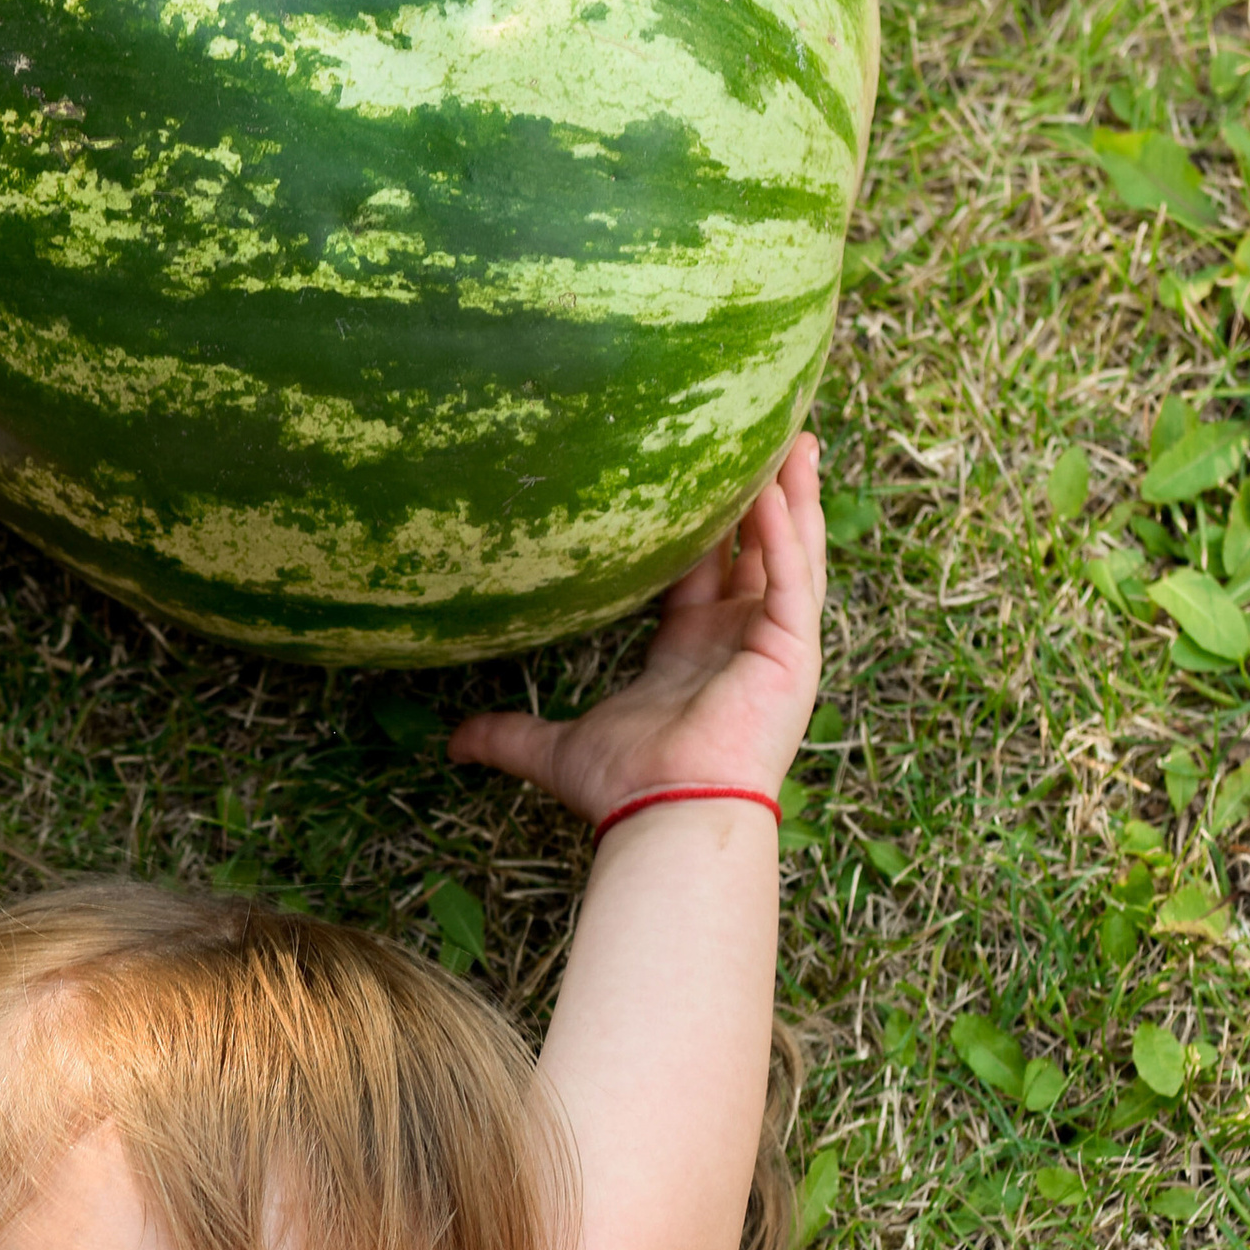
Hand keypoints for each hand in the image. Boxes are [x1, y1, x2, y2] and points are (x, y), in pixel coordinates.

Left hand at [450, 431, 825, 825]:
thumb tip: (451, 743)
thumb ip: (508, 735)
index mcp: (692, 653)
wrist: (665, 815)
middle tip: (769, 434)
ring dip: (794, 497)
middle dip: (766, 495)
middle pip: (759, 551)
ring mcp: (774, 646)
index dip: (705, 526)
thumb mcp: (556, 747)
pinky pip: (795, 579)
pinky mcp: (794, 653)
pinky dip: (788, 533)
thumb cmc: (622, 787)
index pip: (702, 571)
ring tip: (798, 436)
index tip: (699, 474)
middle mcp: (739, 643)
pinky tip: (778, 484)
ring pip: (792, 554)